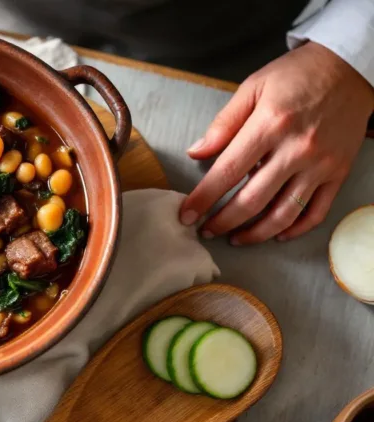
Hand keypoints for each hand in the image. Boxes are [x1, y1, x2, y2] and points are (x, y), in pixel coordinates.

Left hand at [178, 41, 373, 244]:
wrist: (350, 67)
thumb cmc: (296, 75)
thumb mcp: (253, 87)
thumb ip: (224, 124)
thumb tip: (196, 152)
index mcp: (269, 125)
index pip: (227, 171)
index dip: (203, 198)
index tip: (186, 214)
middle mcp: (296, 149)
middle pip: (252, 200)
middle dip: (223, 221)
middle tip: (205, 230)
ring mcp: (320, 164)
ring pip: (284, 214)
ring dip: (255, 233)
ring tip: (235, 238)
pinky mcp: (338, 172)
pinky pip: (316, 211)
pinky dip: (295, 229)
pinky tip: (276, 235)